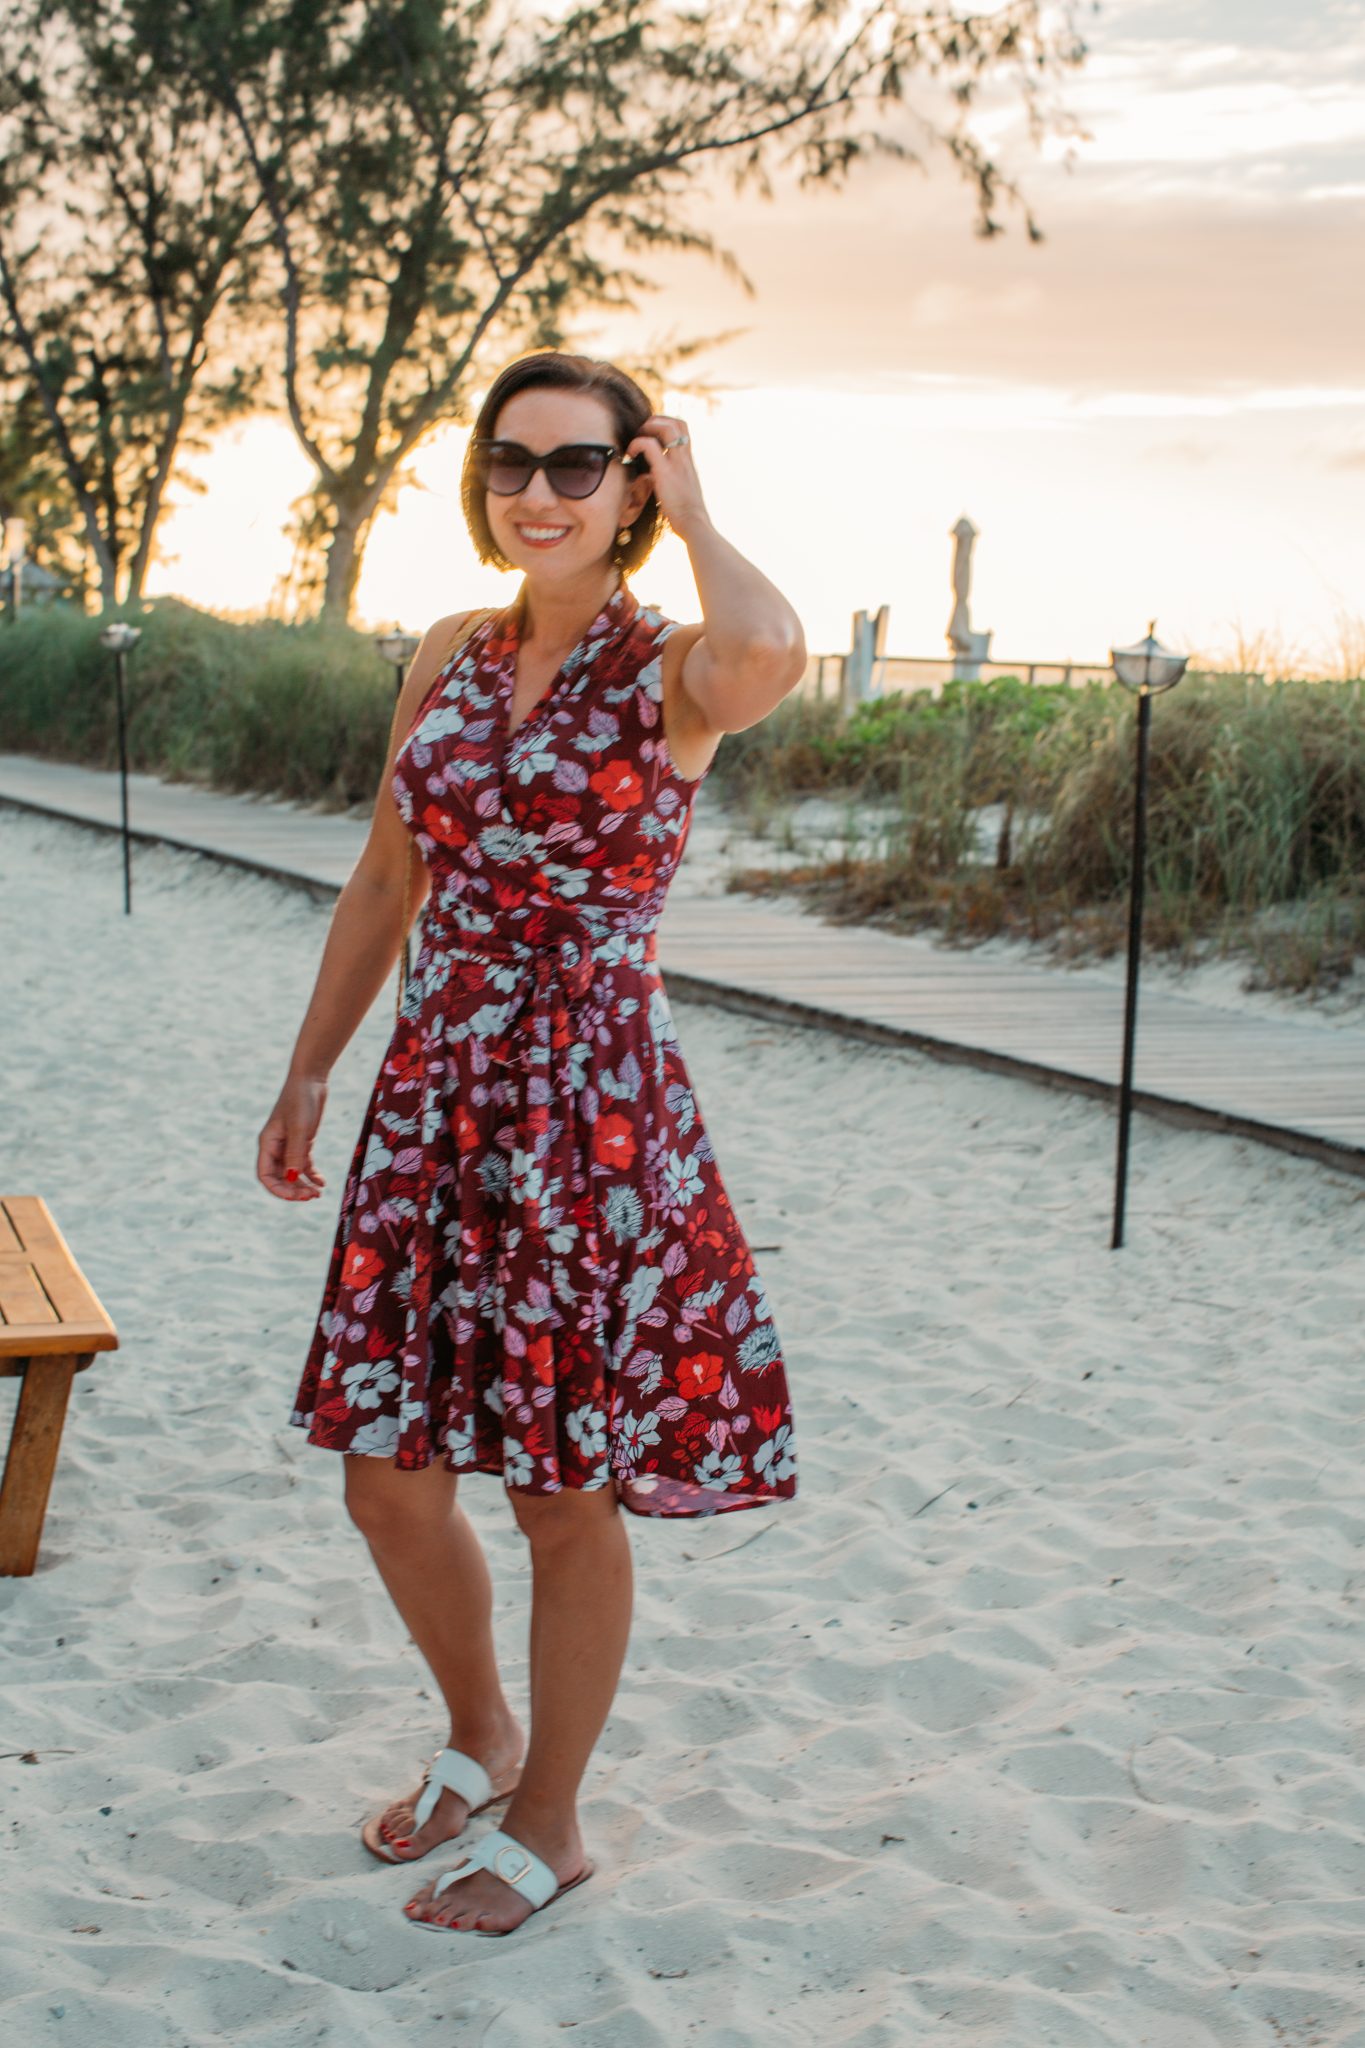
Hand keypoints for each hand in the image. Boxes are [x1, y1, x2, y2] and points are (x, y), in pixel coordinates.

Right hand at [257, 1075, 327, 1200]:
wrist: (311, 1079)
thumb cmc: (301, 1100)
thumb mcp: (299, 1128)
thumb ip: (295, 1153)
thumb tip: (292, 1177)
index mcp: (268, 1143)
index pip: (265, 1175)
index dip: (278, 1189)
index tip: (296, 1195)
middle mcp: (275, 1146)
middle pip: (279, 1177)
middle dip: (293, 1189)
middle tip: (312, 1196)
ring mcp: (289, 1144)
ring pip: (292, 1173)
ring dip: (302, 1184)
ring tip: (318, 1193)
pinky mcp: (302, 1141)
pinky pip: (303, 1164)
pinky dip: (311, 1174)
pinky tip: (322, 1182)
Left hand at [625, 414, 708, 538]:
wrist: (694, 524)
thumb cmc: (687, 513)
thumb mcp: (683, 489)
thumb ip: (675, 478)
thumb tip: (660, 479)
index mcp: (689, 460)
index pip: (683, 428)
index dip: (666, 422)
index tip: (652, 431)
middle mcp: (684, 457)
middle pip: (676, 422)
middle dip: (656, 420)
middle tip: (642, 433)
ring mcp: (676, 462)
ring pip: (666, 427)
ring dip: (648, 427)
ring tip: (637, 439)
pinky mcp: (665, 471)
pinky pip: (649, 445)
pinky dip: (637, 444)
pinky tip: (630, 454)